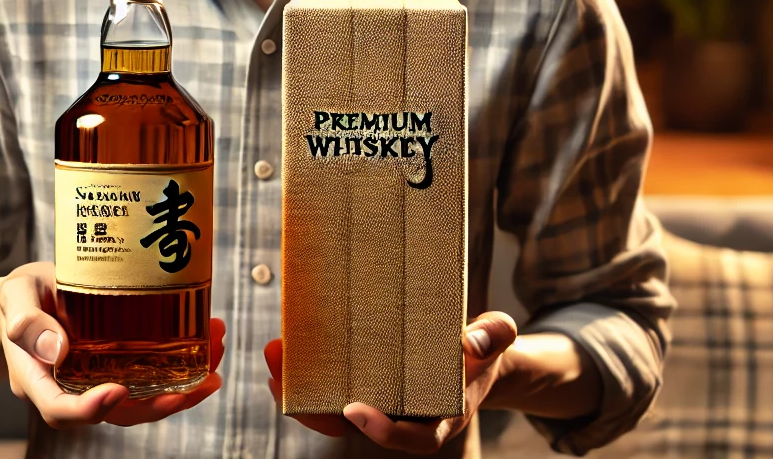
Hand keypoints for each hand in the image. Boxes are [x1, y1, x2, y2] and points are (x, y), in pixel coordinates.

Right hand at [0, 261, 224, 427]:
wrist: (31, 295)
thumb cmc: (21, 296)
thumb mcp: (16, 296)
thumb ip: (26, 320)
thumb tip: (56, 349)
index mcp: (38, 380)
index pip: (61, 409)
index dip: (89, 409)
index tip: (118, 391)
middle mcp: (72, 389)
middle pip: (113, 413)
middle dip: (156, 404)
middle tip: (192, 388)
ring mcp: (97, 381)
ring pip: (140, 398)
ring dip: (180, 388)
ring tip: (213, 367)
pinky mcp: (118, 365)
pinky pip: (149, 376)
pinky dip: (181, 368)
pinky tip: (206, 347)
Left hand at [263, 312, 519, 453]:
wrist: (473, 351)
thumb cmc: (482, 349)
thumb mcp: (498, 337)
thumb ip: (494, 336)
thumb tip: (472, 340)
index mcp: (437, 417)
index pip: (409, 437)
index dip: (381, 430)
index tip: (355, 410)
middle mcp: (402, 416)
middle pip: (353, 425)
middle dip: (314, 408)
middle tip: (283, 378)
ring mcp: (379, 402)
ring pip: (331, 409)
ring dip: (296, 388)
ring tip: (274, 355)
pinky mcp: (363, 382)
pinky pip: (329, 387)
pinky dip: (304, 373)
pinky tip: (283, 349)